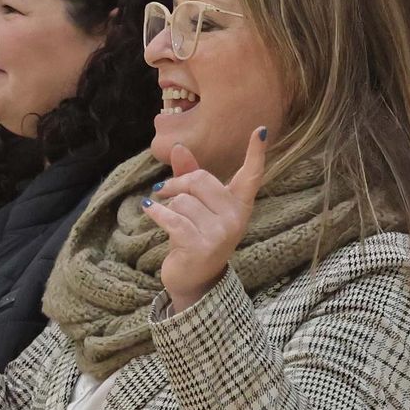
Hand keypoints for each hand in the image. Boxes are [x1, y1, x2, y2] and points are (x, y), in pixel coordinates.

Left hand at [141, 131, 267, 311]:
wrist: (193, 279)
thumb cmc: (196, 236)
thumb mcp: (196, 205)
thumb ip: (189, 176)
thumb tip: (179, 147)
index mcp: (239, 204)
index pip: (251, 175)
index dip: (256, 153)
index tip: (261, 130)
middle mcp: (235, 218)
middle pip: (199, 180)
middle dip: (176, 184)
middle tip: (163, 192)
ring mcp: (220, 233)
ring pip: (182, 200)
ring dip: (167, 206)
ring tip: (168, 218)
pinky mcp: (201, 246)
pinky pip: (172, 218)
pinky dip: (156, 213)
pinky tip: (149, 211)